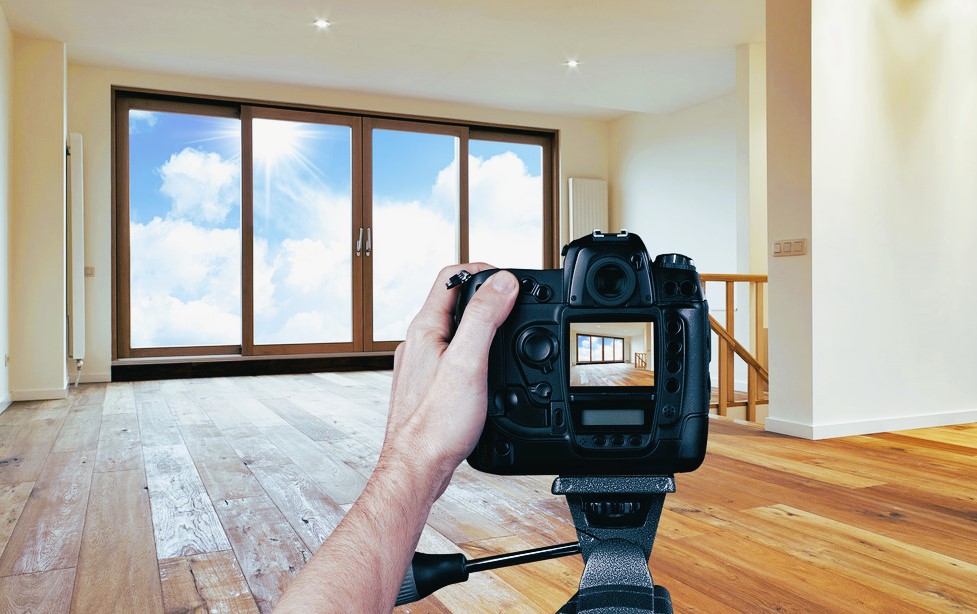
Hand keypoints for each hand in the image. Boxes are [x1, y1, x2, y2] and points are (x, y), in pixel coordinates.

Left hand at [381, 264, 518, 487]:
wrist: (417, 468)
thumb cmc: (436, 424)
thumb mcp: (469, 362)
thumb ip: (484, 317)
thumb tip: (503, 282)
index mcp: (425, 329)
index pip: (450, 277)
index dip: (482, 270)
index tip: (509, 279)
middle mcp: (419, 343)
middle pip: (453, 301)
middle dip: (486, 296)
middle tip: (515, 303)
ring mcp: (421, 365)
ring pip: (453, 330)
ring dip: (481, 324)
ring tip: (507, 330)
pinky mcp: (427, 386)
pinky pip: (452, 356)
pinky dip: (474, 352)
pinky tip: (488, 369)